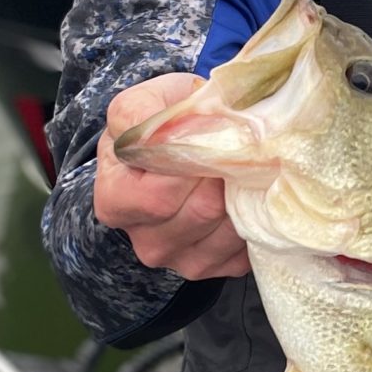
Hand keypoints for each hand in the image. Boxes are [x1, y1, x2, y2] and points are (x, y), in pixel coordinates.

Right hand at [93, 75, 251, 280]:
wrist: (170, 150)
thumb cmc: (157, 124)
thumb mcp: (140, 104)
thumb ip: (145, 114)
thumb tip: (174, 129)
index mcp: (116, 202)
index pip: (160, 196)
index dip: (194, 163)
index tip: (215, 133)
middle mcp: (144, 240)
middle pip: (201, 212)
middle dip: (226, 174)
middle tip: (243, 144)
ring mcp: (179, 260)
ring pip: (227, 230)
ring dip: (245, 194)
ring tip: (247, 164)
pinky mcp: (213, 267)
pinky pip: (245, 248)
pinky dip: (255, 219)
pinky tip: (247, 193)